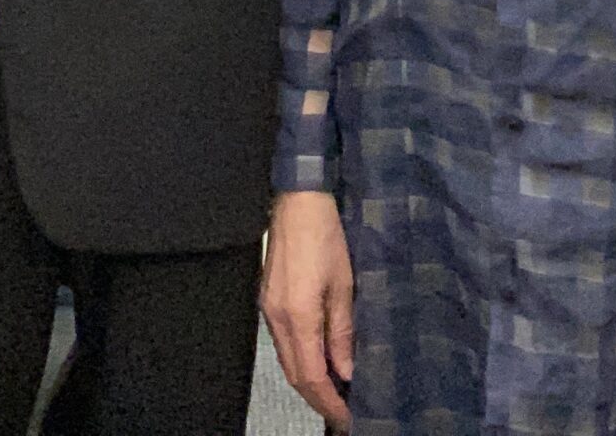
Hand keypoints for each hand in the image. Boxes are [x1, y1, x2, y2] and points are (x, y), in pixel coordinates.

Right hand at [261, 191, 353, 428]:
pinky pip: (283, 343)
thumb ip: (342, 331)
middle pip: (294, 374)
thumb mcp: (343, 284)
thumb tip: (345, 370)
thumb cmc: (325, 237)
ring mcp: (268, 309)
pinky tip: (318, 360)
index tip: (348, 417)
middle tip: (342, 412)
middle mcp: (277, 318)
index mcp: (297, 316)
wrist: (296, 202)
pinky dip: (300, 360)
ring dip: (308, 381)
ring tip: (334, 392)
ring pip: (286, 360)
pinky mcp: (268, 300)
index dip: (329, 401)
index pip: (311, 375)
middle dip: (318, 398)